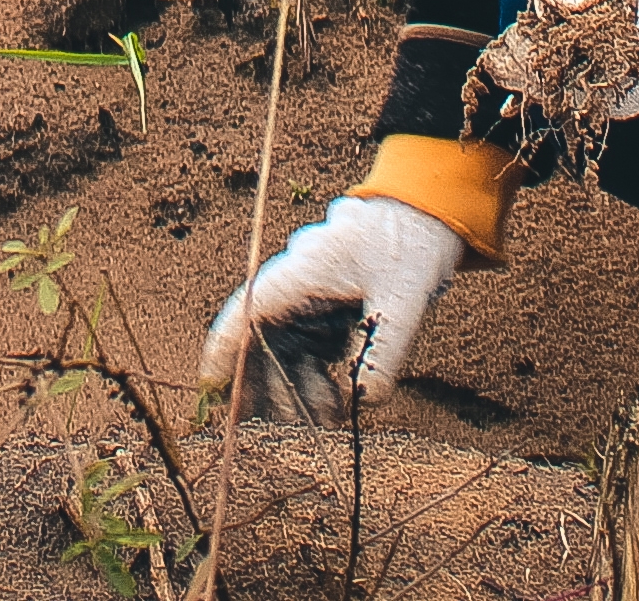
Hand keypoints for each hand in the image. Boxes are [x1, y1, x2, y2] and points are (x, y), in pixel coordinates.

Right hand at [201, 193, 464, 407]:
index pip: (247, 313)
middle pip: (262, 339)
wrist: (428, 213)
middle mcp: (296, 283)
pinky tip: (338, 405)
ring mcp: (310, 296)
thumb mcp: (404, 300)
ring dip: (299, 387)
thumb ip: (385, 352)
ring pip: (286, 350)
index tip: (210, 390)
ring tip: (327, 419)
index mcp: (302, 271)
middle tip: (284, 425)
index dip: (224, 352)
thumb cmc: (410, 244)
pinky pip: (310, 349)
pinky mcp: (327, 307)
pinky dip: (317, 377)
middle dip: (268, 386)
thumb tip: (366, 402)